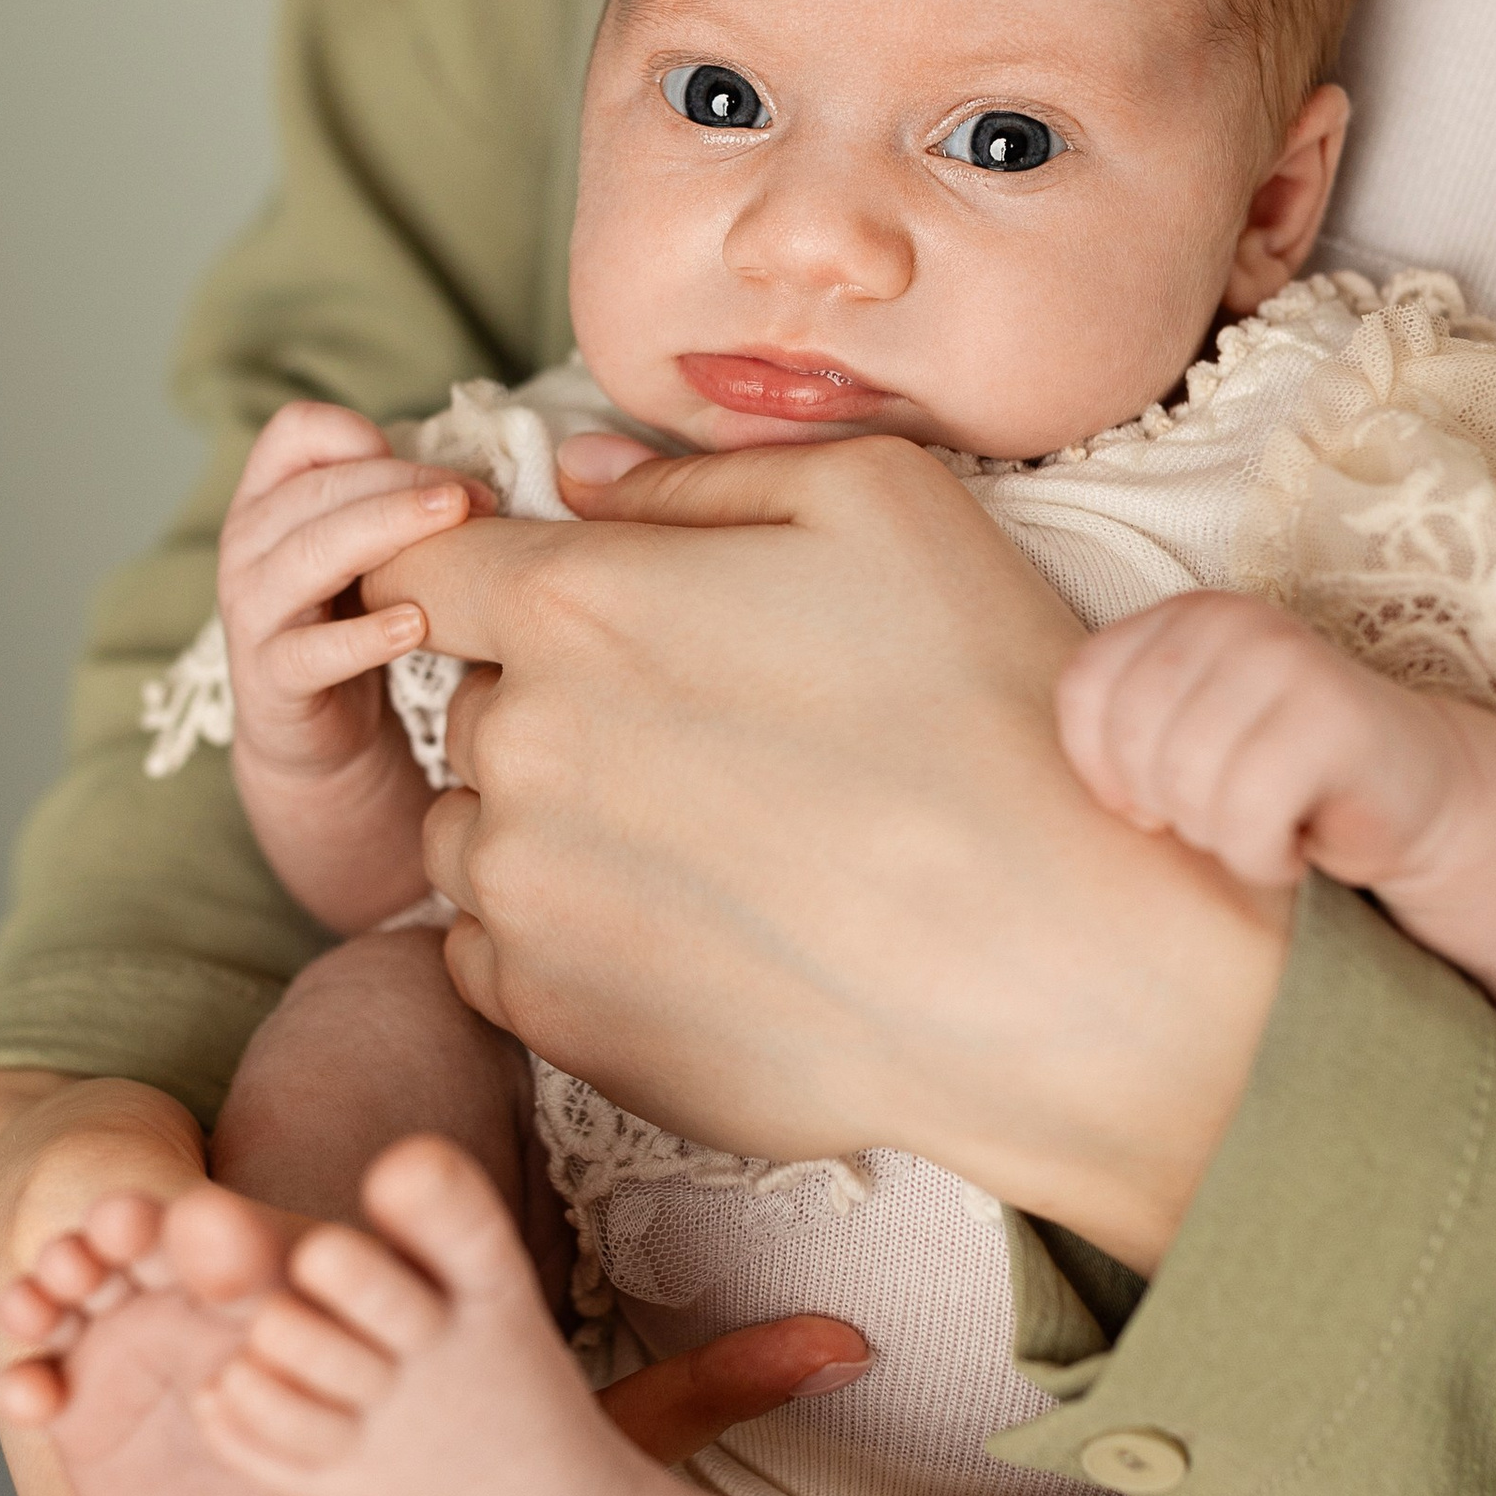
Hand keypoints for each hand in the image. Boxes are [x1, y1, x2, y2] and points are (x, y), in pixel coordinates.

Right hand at [218, 401, 489, 777]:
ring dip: (387, 532)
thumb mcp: (366, 552)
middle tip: (473, 496)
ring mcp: (251, 612)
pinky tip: (416, 623)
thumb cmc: (353, 623)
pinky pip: (311, 651)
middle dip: (401, 484)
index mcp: (267, 500)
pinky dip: (364, 636)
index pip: (296, 432)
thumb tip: (469, 472)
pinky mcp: (269, 677)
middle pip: (316, 490)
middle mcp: (247, 546)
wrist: (317, 734)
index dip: (363, 434)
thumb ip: (390, 504)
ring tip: (453, 526)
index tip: (432, 467)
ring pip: (309, 555)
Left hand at [386, 438, 1287, 1273]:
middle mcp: (519, 751)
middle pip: (474, 703)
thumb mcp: (880, 505)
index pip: (438, 565)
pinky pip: (502, 955)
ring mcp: (526, 898)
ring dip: (556, 824)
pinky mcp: (555, 1020)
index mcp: (576, 606)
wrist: (1056, 961)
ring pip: (482, 832)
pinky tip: (700, 926)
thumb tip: (582, 476)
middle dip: (559, 703)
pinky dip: (570, 937)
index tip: (573, 606)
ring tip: (714, 839)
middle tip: (712, 735)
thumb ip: (697, 477)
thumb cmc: (989, 711)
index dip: (499, 575)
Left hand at [1059, 591, 1470, 893]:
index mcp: (1184, 616)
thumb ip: (1123, 732)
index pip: (1085, 688)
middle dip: (1169, 808)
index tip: (1148, 802)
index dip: (1103, 769)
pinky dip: (1261, 856)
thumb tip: (1093, 790)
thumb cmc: (1279, 777)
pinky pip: (1248, 811)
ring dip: (1218, 835)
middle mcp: (1234, 621)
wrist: (1412, 794)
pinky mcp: (1336, 717)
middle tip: (1220, 818)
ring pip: (1189, 780)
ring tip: (1259, 826)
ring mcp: (1288, 660)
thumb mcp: (1185, 739)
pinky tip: (1292, 848)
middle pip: (1135, 740)